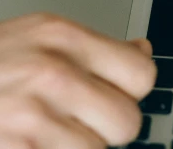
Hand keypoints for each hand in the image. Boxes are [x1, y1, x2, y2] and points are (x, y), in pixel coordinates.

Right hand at [0, 12, 156, 147]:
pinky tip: (34, 143)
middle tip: (83, 121)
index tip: (120, 93)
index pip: (141, 73)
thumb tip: (141, 52)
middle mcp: (51, 74)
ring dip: (77, 148)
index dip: (133, 90)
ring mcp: (31, 119)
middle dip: (109, 128)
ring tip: (51, 133)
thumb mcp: (41, 35)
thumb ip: (94, 47)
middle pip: (127, 122)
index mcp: (62, 37)